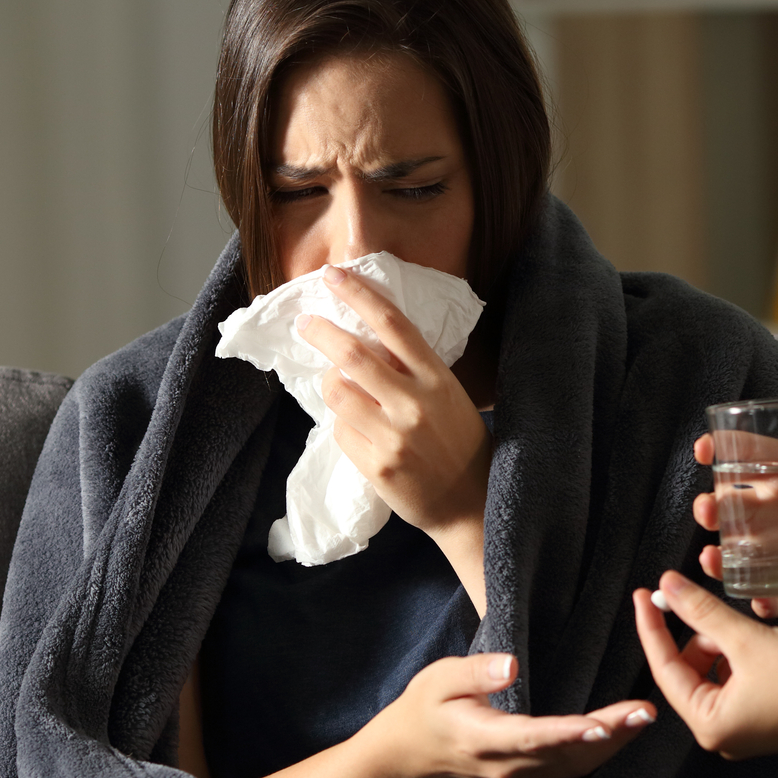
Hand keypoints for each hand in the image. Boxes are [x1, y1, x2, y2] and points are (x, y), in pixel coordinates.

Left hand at [299, 266, 490, 602]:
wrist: (471, 502)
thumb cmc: (459, 441)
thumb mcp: (447, 395)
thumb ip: (413, 369)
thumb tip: (364, 338)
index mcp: (437, 378)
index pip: (392, 324)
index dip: (359, 294)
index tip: (334, 275)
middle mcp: (415, 403)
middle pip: (353, 355)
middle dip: (321, 332)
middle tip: (306, 323)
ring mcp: (394, 436)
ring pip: (337, 393)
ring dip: (329, 383)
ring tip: (336, 385)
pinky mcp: (376, 465)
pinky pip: (340, 431)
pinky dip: (341, 423)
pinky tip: (357, 428)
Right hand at [349, 652, 655, 777]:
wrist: (407, 756)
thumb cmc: (423, 708)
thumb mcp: (438, 679)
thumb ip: (475, 673)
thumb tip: (511, 665)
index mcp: (482, 738)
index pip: (532, 736)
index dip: (569, 733)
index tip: (602, 725)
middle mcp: (507, 764)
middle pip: (565, 753)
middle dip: (609, 734)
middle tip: (646, 712)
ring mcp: (519, 775)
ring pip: (574, 764)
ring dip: (613, 743)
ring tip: (646, 717)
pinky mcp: (529, 775)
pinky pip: (572, 767)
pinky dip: (602, 751)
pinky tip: (626, 730)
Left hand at [632, 571, 777, 759]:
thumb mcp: (749, 638)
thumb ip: (703, 611)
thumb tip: (667, 587)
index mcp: (710, 726)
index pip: (664, 669)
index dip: (652, 626)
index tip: (644, 594)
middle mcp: (722, 737)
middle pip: (687, 673)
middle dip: (694, 636)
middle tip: (698, 602)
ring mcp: (744, 731)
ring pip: (711, 675)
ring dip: (717, 644)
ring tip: (738, 625)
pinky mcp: (763, 721)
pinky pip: (734, 683)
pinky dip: (736, 657)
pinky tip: (753, 640)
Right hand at [691, 435, 777, 618]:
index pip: (761, 455)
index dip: (728, 448)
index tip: (705, 450)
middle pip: (743, 503)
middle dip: (716, 505)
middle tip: (706, 510)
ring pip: (749, 549)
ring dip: (725, 553)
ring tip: (712, 559)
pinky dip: (764, 598)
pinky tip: (756, 602)